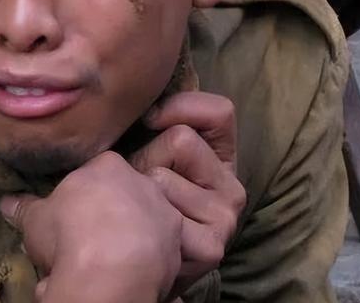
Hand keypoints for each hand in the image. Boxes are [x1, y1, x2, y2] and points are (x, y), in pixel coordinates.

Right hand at [0, 151, 182, 302]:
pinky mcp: (179, 241)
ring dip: (134, 234)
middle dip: (112, 213)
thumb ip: (23, 207)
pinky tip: (132, 271)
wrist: (106, 271)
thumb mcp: (36, 220)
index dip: (84, 196)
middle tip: (93, 239)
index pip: (97, 174)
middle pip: (126, 193)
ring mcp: (164, 209)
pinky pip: (163, 246)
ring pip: (148, 218)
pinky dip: (149, 257)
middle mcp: (142, 180)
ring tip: (112, 259)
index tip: (74, 217)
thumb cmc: (67, 233)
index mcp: (108, 165)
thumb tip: (4, 202)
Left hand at [130, 91, 245, 294]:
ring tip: (138, 210)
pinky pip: (159, 210)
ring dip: (137, 190)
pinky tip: (143, 232)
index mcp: (221, 159)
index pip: (219, 112)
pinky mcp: (212, 247)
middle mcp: (232, 188)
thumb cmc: (132, 198)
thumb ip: (156, 124)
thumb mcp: (146, 152)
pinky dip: (140, 218)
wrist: (127, 260)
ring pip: (162, 176)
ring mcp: (225, 219)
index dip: (180, 107)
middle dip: (147, 156)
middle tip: (141, 186)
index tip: (148, 120)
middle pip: (181, 139)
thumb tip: (136, 99)